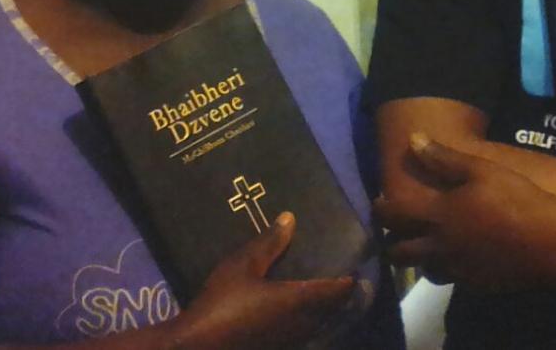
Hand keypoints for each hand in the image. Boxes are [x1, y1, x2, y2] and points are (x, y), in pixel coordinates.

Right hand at [178, 212, 355, 349]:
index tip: (358, 269)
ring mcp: (290, 341)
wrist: (197, 345)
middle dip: (343, 298)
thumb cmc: (222, 301)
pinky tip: (298, 316)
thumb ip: (269, 243)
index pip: (336, 291)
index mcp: (298, 301)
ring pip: (320, 327)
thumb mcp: (243, 265)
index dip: (349, 280)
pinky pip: (304, 336)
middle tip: (348, 282)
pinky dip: (310, 325)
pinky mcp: (277, 349)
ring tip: (328, 298)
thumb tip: (290, 218)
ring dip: (328, 313)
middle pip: (334, 312)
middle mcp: (302, 324)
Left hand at [375, 133, 555, 288]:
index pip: (393, 216)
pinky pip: (451, 278)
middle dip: (391, 244)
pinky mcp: (476, 283)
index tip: (378, 202)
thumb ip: (444, 158)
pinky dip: (447, 268)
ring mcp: (458, 269)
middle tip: (395, 232)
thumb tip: (413, 140)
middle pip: (400, 253)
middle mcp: (440, 247)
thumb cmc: (515, 199)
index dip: (380, 209)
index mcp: (438, 216)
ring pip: (424, 270)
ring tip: (425, 245)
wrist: (550, 242)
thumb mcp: (480, 169)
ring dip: (418, 259)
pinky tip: (459, 255)